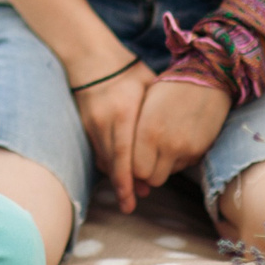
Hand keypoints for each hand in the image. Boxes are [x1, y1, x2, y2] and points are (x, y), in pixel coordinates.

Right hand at [72, 59, 154, 212]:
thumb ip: (160, 110)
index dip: (130, 177)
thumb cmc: (127, 70)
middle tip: (131, 206)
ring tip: (128, 197)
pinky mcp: (85, 125)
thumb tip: (178, 133)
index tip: (139, 195)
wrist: (91, 58)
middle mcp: (105, 121)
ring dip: (115, 178)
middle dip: (122, 186)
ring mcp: (92, 124)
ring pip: (103, 159)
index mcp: (124, 112)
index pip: (125, 152)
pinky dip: (108, 165)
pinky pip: (97, 151)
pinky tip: (118, 175)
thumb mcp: (149, 85)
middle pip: (113, 162)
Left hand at [128, 77, 230, 194]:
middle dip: (148, 171)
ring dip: (164, 165)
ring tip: (164, 143)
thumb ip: (135, 133)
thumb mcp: (145, 106)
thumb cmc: (169, 88)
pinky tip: (179, 140)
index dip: (134, 167)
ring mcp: (187, 151)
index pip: (136, 170)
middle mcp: (168, 145)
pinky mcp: (201, 151)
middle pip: (153, 178)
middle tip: (148, 156)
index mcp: (148, 132)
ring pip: (169, 173)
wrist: (207, 79)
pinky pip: (184, 165)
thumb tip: (128, 159)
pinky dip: (179, 159)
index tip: (134, 158)